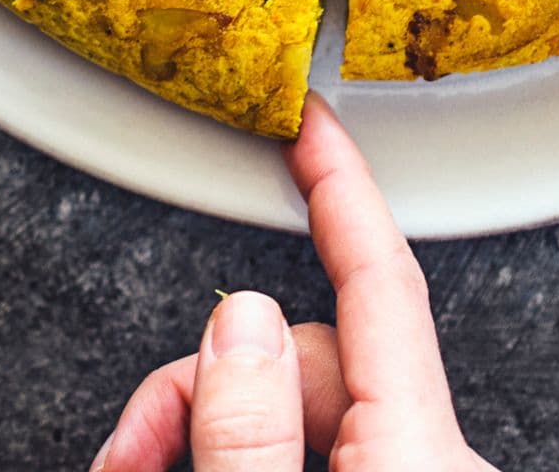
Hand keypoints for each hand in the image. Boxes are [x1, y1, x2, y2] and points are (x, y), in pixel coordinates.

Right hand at [95, 94, 494, 471]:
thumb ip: (249, 432)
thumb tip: (239, 323)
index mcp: (416, 460)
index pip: (382, 282)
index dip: (341, 185)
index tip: (312, 122)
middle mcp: (425, 463)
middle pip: (305, 356)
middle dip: (201, 383)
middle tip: (132, 448)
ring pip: (293, 405)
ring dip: (206, 424)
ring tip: (138, 465)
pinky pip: (307, 448)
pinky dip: (240, 452)